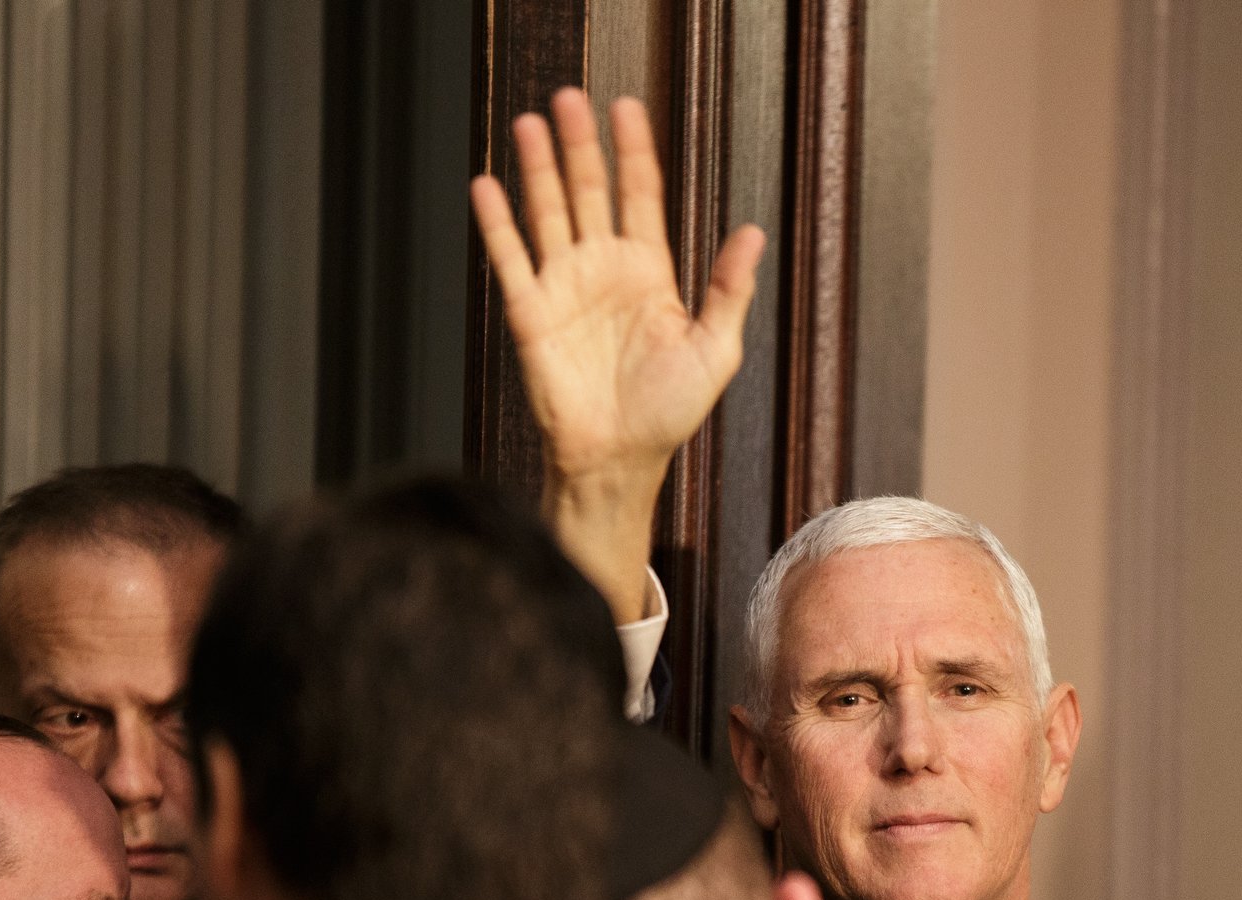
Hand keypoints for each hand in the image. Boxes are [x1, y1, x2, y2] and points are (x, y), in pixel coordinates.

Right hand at [470, 89, 764, 624]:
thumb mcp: (715, 350)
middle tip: (570, 98)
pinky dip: (498, 223)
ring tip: (531, 122)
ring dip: (538, 169)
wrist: (618, 459)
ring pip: (548, 212)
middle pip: (590, 191)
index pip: (640, 195)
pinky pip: (512, 258)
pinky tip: (488, 184)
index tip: (626, 108)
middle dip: (580, 145)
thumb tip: (752, 233)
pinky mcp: (531, 312)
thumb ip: (728, 290)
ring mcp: (565, 287)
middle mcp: (604, 270)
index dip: (633, 151)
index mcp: (650, 272)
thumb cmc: (669, 412)